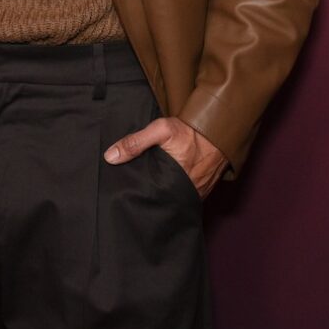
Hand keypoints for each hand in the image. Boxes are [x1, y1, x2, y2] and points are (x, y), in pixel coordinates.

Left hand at [104, 116, 226, 198]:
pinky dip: (175, 192)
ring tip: (147, 187)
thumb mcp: (160, 130)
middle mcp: (184, 192)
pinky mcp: (201, 192)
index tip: (123, 189)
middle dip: (147, 195)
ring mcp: (194, 194)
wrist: (218, 131)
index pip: (147, 194)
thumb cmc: (189, 131)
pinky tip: (165, 184)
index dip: (135, 192)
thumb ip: (135, 142)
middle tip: (132, 189)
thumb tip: (110, 157)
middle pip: (158, 198)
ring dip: (162, 194)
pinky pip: (184, 196)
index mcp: (170, 180)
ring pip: (171, 198)